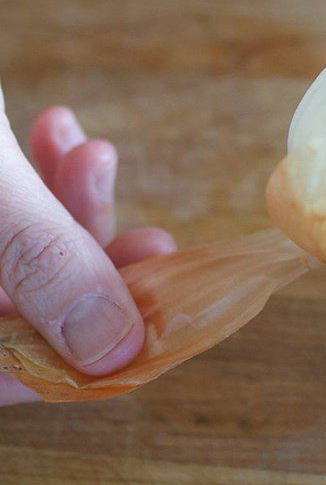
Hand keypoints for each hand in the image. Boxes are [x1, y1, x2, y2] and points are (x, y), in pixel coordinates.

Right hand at [0, 98, 175, 405]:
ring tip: (93, 154)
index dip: (77, 356)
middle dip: (88, 267)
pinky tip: (58, 127)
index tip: (150, 320)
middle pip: (13, 311)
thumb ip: (37, 261)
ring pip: (12, 253)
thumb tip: (113, 351)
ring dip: (67, 207)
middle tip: (152, 241)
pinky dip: (32, 170)